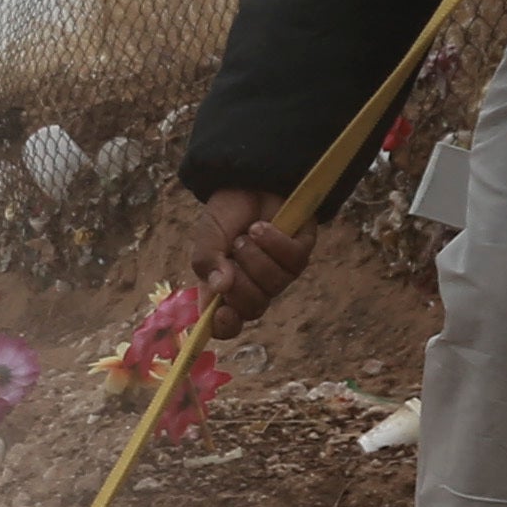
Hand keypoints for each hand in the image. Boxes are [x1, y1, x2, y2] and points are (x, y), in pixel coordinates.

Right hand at [185, 187, 313, 332]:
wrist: (249, 181)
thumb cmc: (227, 213)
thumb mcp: (208, 236)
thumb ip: (207, 261)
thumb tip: (221, 287)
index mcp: (226, 289)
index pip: (227, 323)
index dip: (225, 326)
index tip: (222, 314)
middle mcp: (254, 287)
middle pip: (253, 308)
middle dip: (242, 281)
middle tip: (233, 251)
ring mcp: (280, 274)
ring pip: (273, 284)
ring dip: (257, 256)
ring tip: (248, 233)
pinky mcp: (300, 255)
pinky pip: (292, 261)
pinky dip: (275, 242)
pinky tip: (263, 227)